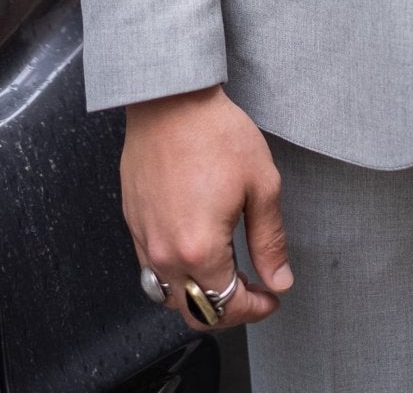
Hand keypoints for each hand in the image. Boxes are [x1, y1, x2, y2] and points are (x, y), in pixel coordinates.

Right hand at [122, 84, 292, 332]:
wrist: (171, 100)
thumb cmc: (214, 133)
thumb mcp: (261, 184)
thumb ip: (270, 240)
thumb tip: (278, 279)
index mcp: (199, 249)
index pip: (227, 306)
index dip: (255, 308)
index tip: (271, 298)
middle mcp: (165, 254)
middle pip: (194, 312)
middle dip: (227, 310)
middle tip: (252, 290)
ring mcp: (144, 240)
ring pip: (169, 295)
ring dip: (199, 295)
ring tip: (226, 272)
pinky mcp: (133, 223)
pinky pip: (152, 269)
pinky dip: (177, 274)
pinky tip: (197, 250)